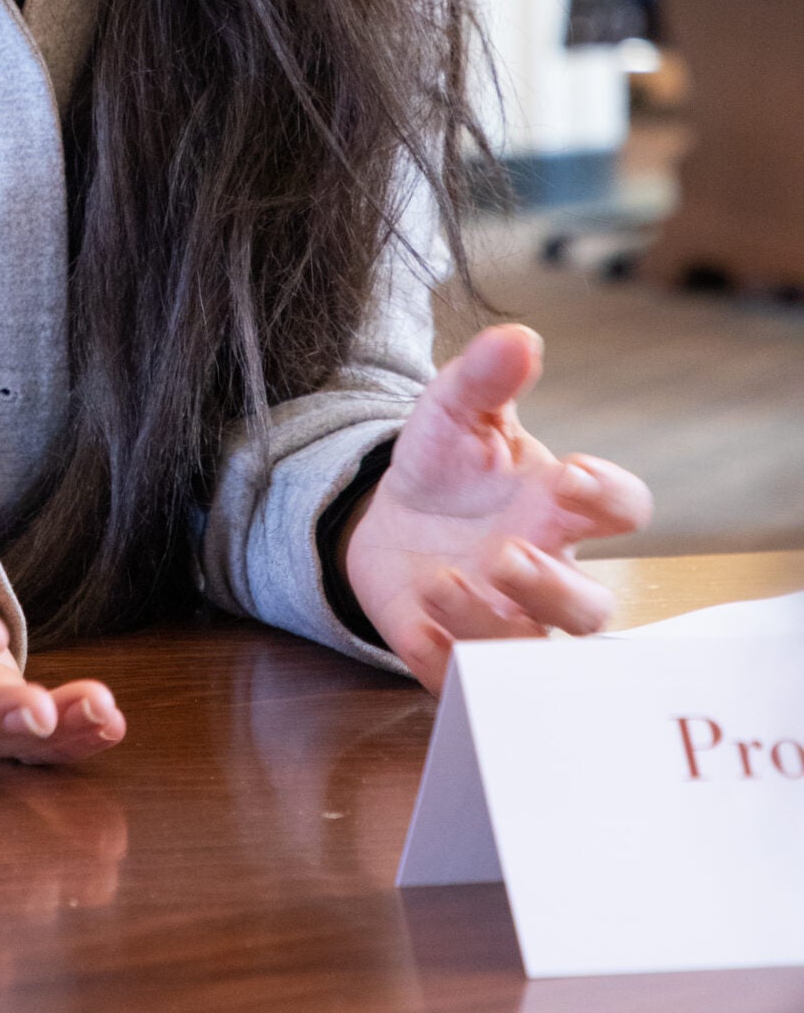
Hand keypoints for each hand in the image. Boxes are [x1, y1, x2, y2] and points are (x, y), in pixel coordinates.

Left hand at [344, 324, 652, 691]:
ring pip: (531, 652)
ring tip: (443, 578)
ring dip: (492, 625)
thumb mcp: (454, 409)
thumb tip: (518, 336)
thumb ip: (485, 376)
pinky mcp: (451, 649)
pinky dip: (443, 657)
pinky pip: (462, 677)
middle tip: (506, 552)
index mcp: (559, 505)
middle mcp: (545, 570)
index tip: (571, 475)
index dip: (609, 498)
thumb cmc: (448, 462)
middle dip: (554, 588)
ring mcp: (503, 616)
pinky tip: (418, 623)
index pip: (621, 509)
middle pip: (591, 610)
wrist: (391, 513)